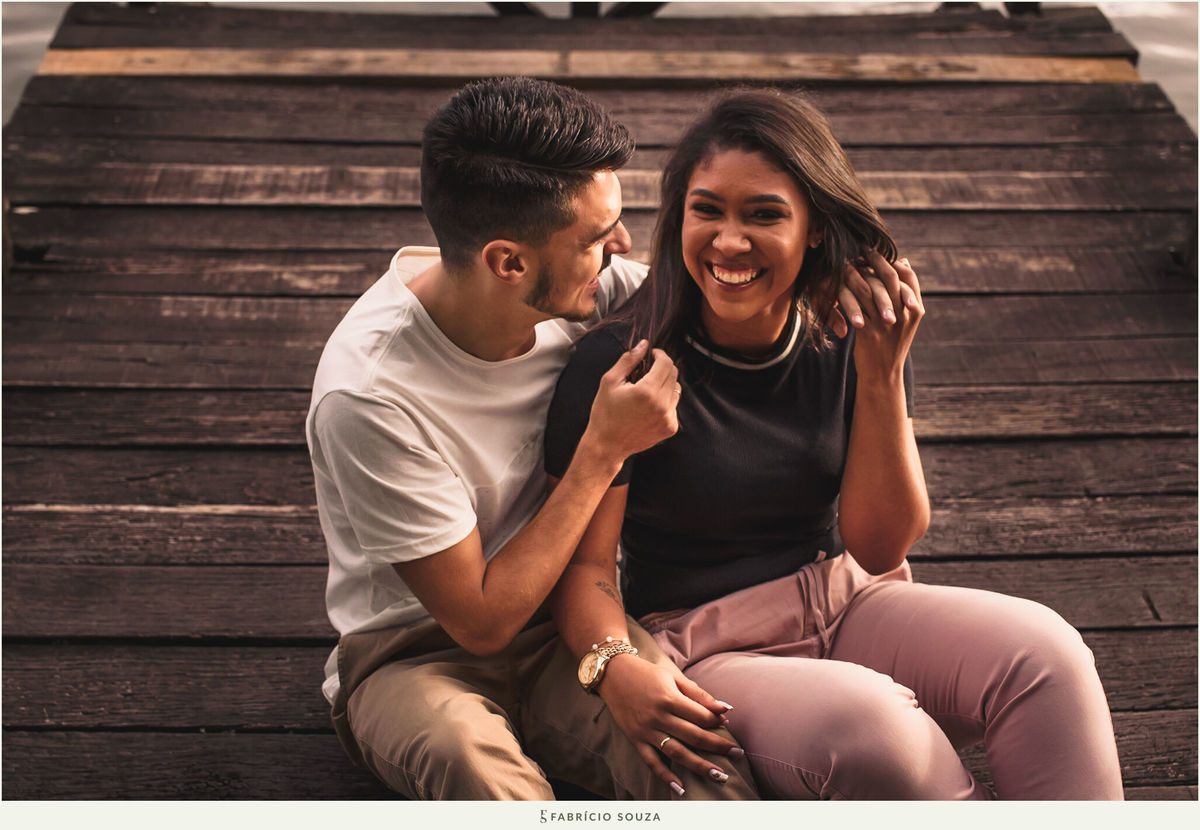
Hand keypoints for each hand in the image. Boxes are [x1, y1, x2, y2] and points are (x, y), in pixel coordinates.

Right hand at [584, 340, 679, 463]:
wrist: (607, 445)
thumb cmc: (605, 413)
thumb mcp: (610, 381)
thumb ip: (629, 360)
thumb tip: (644, 345)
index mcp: (647, 391)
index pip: (666, 363)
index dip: (659, 354)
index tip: (652, 354)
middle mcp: (662, 405)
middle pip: (673, 374)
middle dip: (662, 367)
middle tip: (647, 371)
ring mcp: (668, 418)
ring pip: (676, 389)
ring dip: (664, 384)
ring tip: (646, 390)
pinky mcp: (670, 428)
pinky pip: (673, 405)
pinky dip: (664, 401)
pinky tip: (648, 407)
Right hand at [597, 652, 742, 792]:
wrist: (612, 674)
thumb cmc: (647, 673)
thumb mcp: (673, 677)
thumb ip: (698, 694)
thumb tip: (725, 709)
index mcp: (669, 698)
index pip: (701, 716)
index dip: (717, 721)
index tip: (729, 726)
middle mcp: (658, 716)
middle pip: (694, 736)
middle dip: (718, 746)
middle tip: (738, 753)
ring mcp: (646, 730)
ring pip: (677, 752)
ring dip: (700, 766)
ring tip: (720, 775)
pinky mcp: (635, 739)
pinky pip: (651, 761)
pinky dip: (665, 775)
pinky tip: (680, 788)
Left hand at [828, 251, 921, 338]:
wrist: (883, 374)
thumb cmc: (892, 344)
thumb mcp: (905, 320)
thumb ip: (905, 293)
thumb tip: (904, 261)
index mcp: (915, 310)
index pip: (910, 277)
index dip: (894, 261)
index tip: (880, 250)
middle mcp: (904, 315)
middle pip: (892, 279)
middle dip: (877, 261)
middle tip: (863, 248)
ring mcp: (887, 323)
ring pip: (871, 290)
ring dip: (857, 273)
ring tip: (846, 262)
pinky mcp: (869, 332)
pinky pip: (855, 306)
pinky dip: (846, 293)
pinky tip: (838, 284)